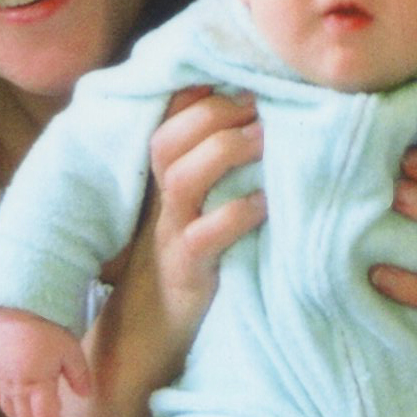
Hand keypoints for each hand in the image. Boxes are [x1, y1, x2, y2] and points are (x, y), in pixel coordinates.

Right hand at [0, 309, 88, 416]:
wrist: (17, 306)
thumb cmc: (47, 327)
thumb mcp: (71, 350)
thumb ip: (79, 376)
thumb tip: (84, 396)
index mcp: (37, 383)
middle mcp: (15, 386)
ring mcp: (0, 379)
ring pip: (10, 411)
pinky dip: (7, 405)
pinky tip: (16, 403)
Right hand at [90, 88, 265, 408]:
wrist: (147, 342)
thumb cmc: (190, 268)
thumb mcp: (199, 213)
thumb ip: (219, 173)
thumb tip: (269, 124)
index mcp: (164, 182)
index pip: (168, 120)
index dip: (201, 92)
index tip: (245, 73)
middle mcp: (161, 203)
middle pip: (169, 138)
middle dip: (215, 113)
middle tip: (262, 103)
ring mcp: (169, 237)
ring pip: (182, 178)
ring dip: (226, 151)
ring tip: (268, 141)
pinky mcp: (186, 274)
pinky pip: (203, 237)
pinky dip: (237, 215)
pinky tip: (267, 204)